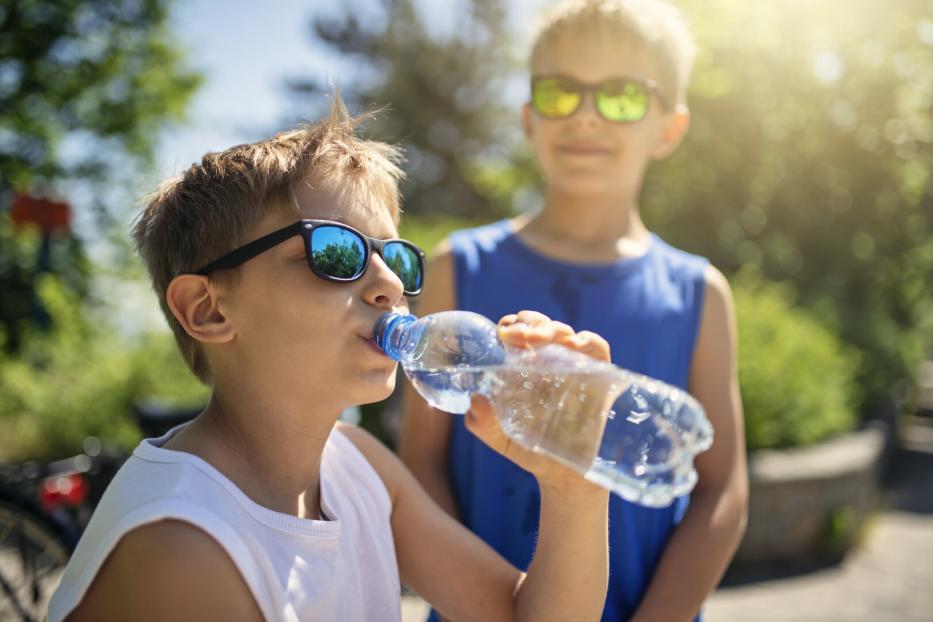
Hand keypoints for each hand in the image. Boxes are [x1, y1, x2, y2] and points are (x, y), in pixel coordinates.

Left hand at [465, 310, 610, 495]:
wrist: (565, 477)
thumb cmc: (532, 450)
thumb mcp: (500, 438)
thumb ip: (482, 422)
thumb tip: (475, 400)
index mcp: (525, 367)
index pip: (518, 331)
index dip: (510, 324)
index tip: (502, 333)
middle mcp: (549, 361)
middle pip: (541, 325)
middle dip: (529, 322)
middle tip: (517, 336)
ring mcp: (575, 367)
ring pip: (565, 332)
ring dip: (551, 329)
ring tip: (538, 340)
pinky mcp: (599, 377)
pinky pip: (598, 348)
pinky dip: (588, 340)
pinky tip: (575, 345)